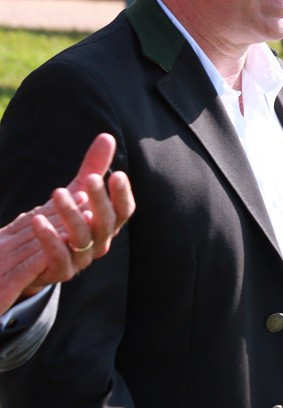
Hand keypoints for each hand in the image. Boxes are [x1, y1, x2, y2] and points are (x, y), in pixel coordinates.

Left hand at [0, 134, 134, 312]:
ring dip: (71, 215)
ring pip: (82, 238)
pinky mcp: (60, 271)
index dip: (122, 195)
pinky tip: (37, 219)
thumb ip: (93, 166)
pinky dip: (49, 239)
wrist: (32, 259)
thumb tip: (107, 136)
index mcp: (107, 224)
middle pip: (106, 223)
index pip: (124, 211)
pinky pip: (58, 257)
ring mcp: (81, 259)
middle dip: (100, 200)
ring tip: (57, 192)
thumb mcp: (77, 191)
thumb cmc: (62, 221)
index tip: (117, 174)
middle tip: (90, 178)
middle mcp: (99, 243)